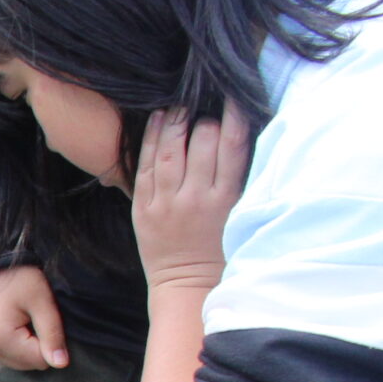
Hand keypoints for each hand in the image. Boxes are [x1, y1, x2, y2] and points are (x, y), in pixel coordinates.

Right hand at [0, 265, 66, 371]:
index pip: (41, 361)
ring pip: (16, 362)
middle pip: (28, 365)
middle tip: (34, 318)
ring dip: (25, 346)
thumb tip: (61, 364)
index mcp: (2, 339)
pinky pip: (3, 354)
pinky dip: (12, 344)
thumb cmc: (14, 277)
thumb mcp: (40, 299)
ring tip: (22, 319)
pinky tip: (11, 323)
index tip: (44, 319)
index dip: (50, 342)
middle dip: (37, 346)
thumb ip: (52, 332)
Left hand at [132, 104, 249, 296]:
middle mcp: (196, 197)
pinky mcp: (143, 208)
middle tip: (205, 103)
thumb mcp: (239, 212)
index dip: (234, 115)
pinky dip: (150, 138)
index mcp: (227, 198)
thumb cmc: (219, 248)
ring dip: (176, 121)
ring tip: (180, 104)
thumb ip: (236, 177)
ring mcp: (166, 202)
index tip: (234, 97)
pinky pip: (144, 165)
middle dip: (205, 118)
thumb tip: (236, 134)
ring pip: (170, 149)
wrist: (186, 285)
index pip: (232, 144)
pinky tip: (157, 118)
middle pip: (202, 141)